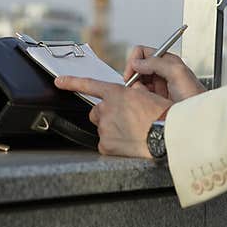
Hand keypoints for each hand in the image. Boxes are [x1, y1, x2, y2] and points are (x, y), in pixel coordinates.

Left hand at [54, 76, 170, 157]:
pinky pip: (105, 144)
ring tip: (131, 133)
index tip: (59, 81)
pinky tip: (128, 143)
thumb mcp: (148, 94)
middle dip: (106, 116)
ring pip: (102, 128)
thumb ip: (131, 92)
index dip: (72, 82)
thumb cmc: (162, 115)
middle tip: (124, 121)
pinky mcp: (105, 145)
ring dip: (112, 129)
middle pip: (97, 112)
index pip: (89, 85)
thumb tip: (128, 94)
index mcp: (116, 94)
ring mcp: (105, 127)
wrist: (167, 135)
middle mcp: (107, 109)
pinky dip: (114, 144)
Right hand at [122, 46, 206, 102]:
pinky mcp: (157, 98)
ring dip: (137, 88)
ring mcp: (159, 85)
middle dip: (134, 76)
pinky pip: (141, 94)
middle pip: (138, 67)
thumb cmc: (195, 96)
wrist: (198, 117)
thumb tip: (137, 62)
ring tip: (145, 95)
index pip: (143, 53)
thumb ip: (157, 63)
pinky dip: (140, 96)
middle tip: (136, 85)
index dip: (134, 61)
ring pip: (138, 82)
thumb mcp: (177, 73)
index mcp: (168, 61)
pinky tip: (146, 101)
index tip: (131, 73)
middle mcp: (163, 71)